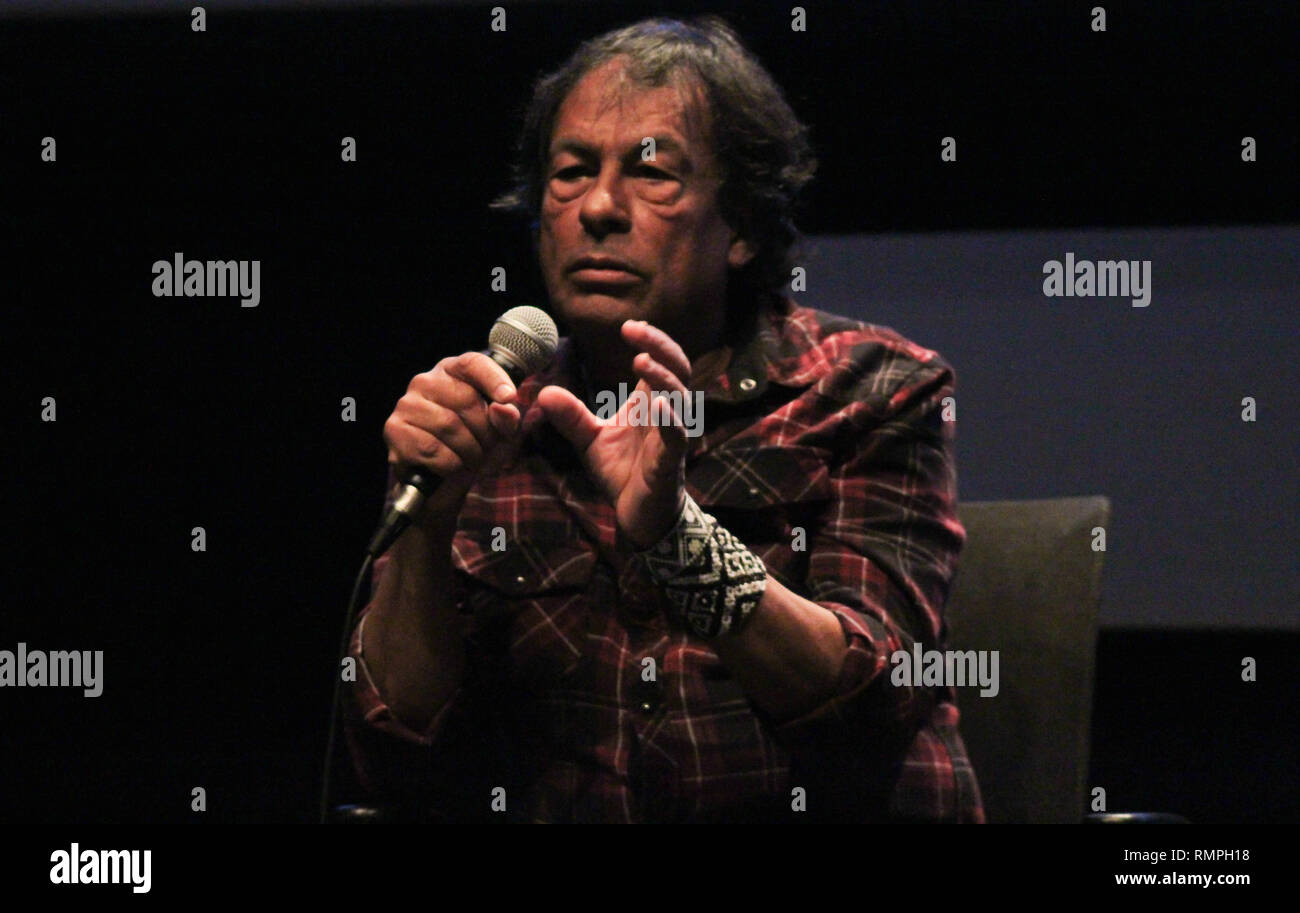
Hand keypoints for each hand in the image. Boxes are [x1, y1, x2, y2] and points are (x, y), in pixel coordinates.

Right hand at [383, 352, 522, 508]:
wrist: (443, 484)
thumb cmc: (473, 448)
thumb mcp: (499, 434)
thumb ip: (506, 418)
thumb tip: (504, 406)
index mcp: (452, 373)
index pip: (472, 364)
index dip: (493, 378)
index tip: (509, 397)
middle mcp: (425, 382)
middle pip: (466, 399)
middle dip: (485, 431)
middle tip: (487, 448)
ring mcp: (407, 405)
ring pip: (449, 425)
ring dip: (469, 451)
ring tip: (471, 459)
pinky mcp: (395, 430)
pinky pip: (431, 448)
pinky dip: (450, 464)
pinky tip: (450, 467)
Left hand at [535, 319, 691, 548]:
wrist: (637, 516)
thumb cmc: (623, 472)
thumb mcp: (590, 440)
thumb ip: (571, 416)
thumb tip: (543, 393)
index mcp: (650, 402)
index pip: (660, 361)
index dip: (651, 340)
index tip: (627, 326)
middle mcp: (667, 413)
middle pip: (678, 369)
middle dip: (660, 347)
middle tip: (635, 331)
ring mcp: (672, 437)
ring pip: (680, 400)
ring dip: (663, 379)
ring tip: (642, 362)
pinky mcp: (670, 463)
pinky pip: (676, 438)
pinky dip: (670, 421)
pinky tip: (657, 406)